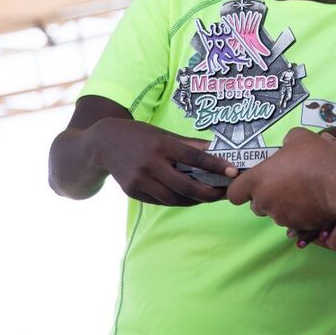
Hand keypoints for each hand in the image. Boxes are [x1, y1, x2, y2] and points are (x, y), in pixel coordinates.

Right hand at [91, 118, 235, 205]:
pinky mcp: (132, 191)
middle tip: (225, 193)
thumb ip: (188, 144)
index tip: (232, 171)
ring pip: (173, 198)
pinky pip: (160, 201)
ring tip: (211, 197)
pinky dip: (178, 201)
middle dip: (209, 193)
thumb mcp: (163, 133)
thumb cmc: (139, 135)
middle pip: (185, 185)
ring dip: (195, 200)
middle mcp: (150, 164)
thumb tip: (215, 149)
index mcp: (161, 145)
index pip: (194, 158)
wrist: (103, 144)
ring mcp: (139, 180)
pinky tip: (191, 198)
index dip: (215, 166)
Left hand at [227, 127, 335, 230]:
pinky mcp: (298, 225)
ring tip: (302, 191)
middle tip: (283, 183)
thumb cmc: (315, 157)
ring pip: (275, 213)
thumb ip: (286, 142)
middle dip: (266, 197)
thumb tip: (287, 146)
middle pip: (256, 205)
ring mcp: (281, 216)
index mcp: (258, 180)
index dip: (240, 189)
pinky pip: (293, 221)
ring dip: (283, 205)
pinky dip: (299, 213)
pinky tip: (312, 200)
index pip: (234, 193)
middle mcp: (266, 202)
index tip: (252, 183)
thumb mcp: (298, 137)